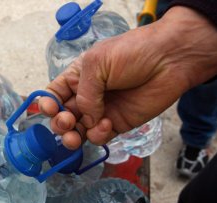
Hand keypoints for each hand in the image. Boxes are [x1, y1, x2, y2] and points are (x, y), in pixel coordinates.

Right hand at [39, 7, 216, 148]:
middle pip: (62, 117)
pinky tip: (106, 124)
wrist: (169, 60)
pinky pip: (97, 136)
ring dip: (71, 137)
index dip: (47, 105)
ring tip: (74, 137)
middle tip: (66, 122)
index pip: (53, 95)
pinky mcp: (116, 124)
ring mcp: (100, 112)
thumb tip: (84, 119)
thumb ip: (84, 94)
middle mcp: (86, 96)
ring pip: (77, 131)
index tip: (51, 109)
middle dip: (59, 123)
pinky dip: (97, 135)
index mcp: (77, 77)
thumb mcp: (97, 64)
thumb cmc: (132, 52)